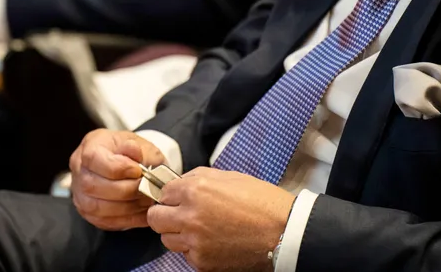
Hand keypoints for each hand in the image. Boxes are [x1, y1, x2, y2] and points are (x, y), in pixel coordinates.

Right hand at [69, 129, 166, 230]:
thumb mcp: (137, 142)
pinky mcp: (88, 212)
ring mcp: (80, 194)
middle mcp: (79, 170)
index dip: (118, 168)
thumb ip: (137, 148)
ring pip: (97, 208)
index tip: (138, 170)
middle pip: (94, 186)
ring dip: (127, 207)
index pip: (94, 159)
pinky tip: (143, 212)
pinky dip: (128, 219)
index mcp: (90, 146)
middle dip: (126, 190)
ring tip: (147, 200)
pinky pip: (105, 221)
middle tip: (148, 188)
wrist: (123, 162)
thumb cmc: (128, 151)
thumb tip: (135, 152)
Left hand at [147, 167, 294, 271]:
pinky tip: (213, 241)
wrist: (284, 232)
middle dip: (165, 215)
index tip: (178, 198)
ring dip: (178, 233)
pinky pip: (186, 256)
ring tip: (200, 229)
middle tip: (179, 214)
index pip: (163, 193)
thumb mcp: (230, 177)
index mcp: (196, 190)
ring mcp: (195, 243)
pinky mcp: (203, 263)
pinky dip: (195, 250)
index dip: (171, 195)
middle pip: (156, 219)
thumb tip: (179, 182)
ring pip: (168, 239)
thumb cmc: (262, 202)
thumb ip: (199, 178)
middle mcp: (190, 216)